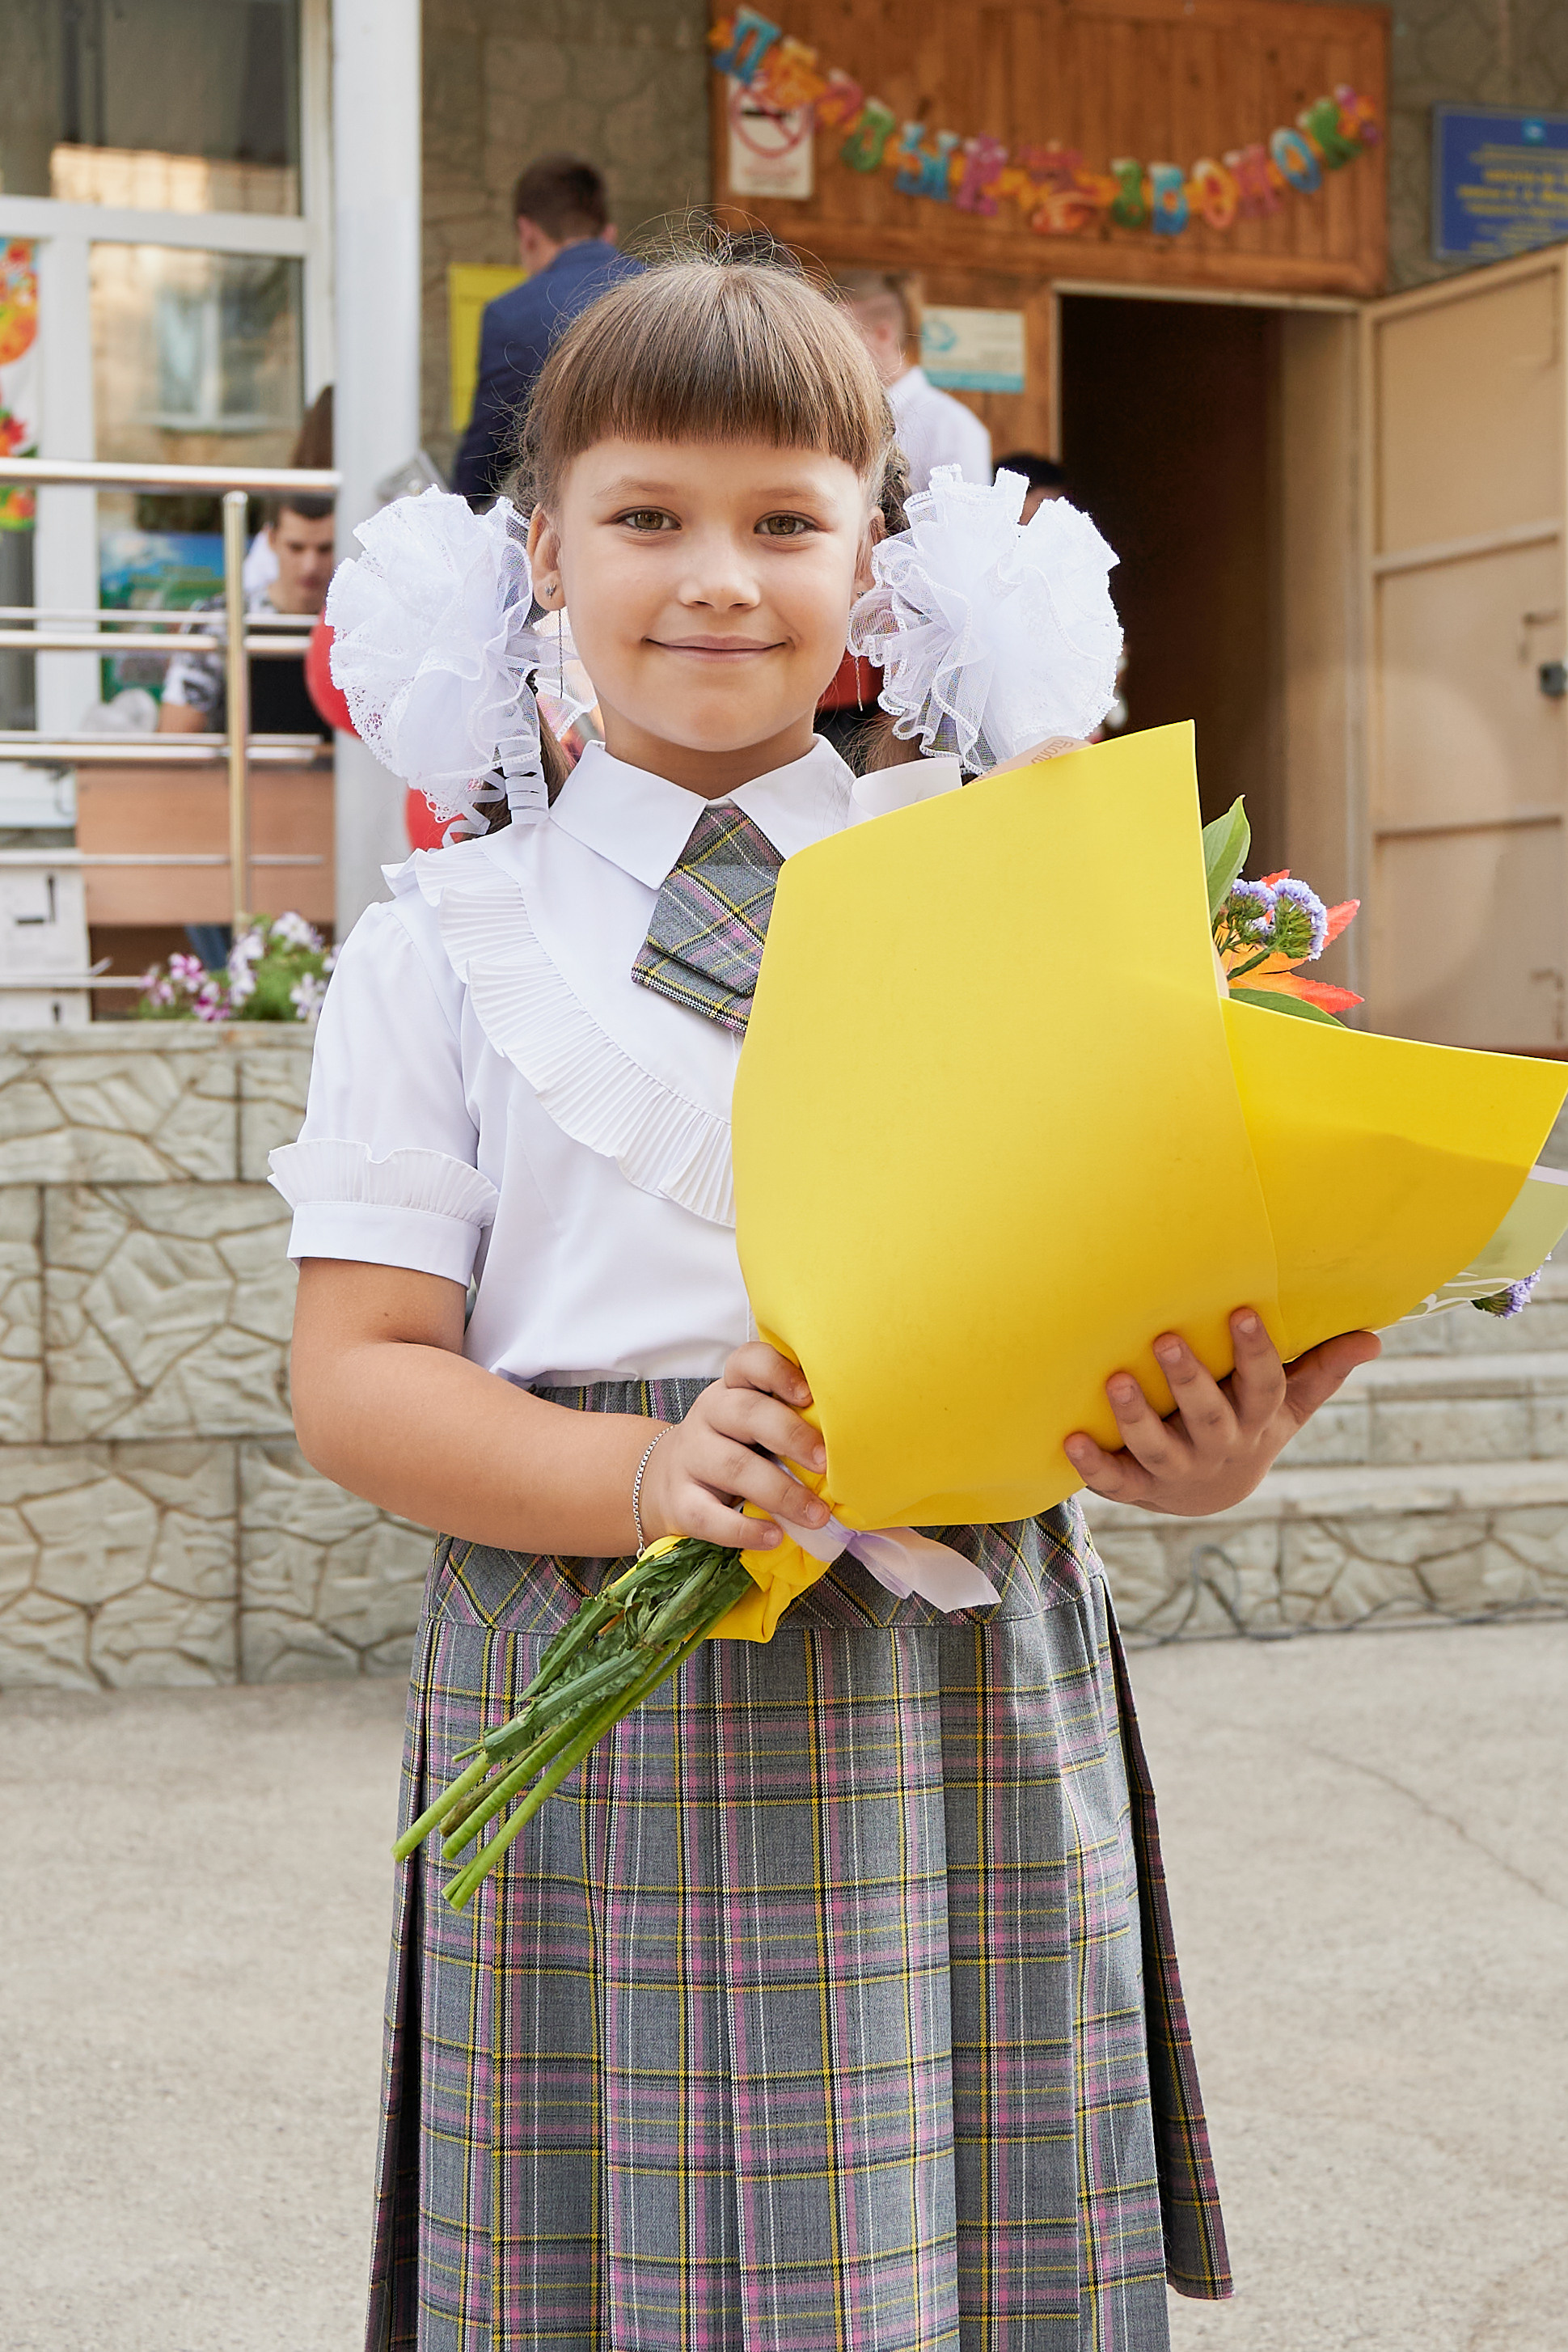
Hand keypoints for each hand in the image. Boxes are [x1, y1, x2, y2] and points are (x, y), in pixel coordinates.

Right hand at [637, 1342, 831, 1549]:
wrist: (667, 1480)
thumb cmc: (734, 1446)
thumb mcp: (755, 1422)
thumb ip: (792, 1419)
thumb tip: (860, 1441)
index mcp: (733, 1388)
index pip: (748, 1363)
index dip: (777, 1373)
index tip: (809, 1394)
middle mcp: (708, 1414)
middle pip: (745, 1413)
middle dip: (790, 1435)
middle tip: (826, 1462)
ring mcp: (690, 1456)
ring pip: (733, 1466)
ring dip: (781, 1492)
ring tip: (817, 1515)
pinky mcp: (679, 1500)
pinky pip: (709, 1515)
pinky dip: (744, 1529)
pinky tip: (774, 1537)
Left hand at [1063, 1310, 1379, 1517]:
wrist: (1210, 1495)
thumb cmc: (1248, 1426)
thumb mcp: (1288, 1406)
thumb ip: (1322, 1370)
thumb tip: (1374, 1336)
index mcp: (1256, 1421)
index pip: (1265, 1386)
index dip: (1256, 1352)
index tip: (1240, 1309)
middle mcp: (1218, 1448)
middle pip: (1209, 1417)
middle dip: (1189, 1380)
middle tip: (1166, 1339)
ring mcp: (1176, 1471)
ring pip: (1158, 1449)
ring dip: (1136, 1417)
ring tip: (1115, 1379)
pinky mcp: (1137, 1488)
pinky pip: (1115, 1481)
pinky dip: (1093, 1465)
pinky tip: (1071, 1439)